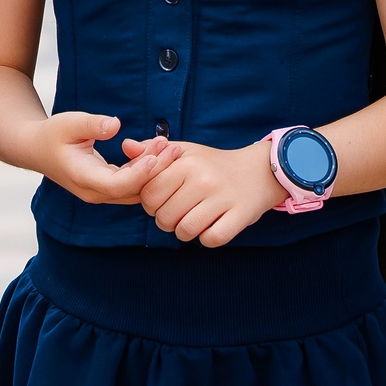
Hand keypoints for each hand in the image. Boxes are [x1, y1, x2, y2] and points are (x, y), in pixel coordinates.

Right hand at [34, 110, 161, 204]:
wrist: (37, 149)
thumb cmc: (52, 134)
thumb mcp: (69, 123)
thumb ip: (92, 125)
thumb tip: (115, 125)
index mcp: (82, 177)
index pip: (117, 185)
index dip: (138, 174)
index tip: (155, 156)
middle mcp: (94, 192)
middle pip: (132, 190)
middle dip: (155, 170)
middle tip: (173, 147)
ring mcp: (101, 193)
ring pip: (135, 190)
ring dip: (154, 171)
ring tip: (170, 146)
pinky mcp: (108, 188)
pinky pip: (132, 185)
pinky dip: (147, 171)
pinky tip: (158, 152)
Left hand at [133, 137, 282, 244]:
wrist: (259, 170)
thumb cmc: (213, 163)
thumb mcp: (185, 151)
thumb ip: (153, 151)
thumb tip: (126, 147)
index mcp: (186, 164)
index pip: (148, 194)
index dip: (149, 203)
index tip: (162, 200)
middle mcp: (203, 180)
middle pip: (163, 216)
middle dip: (165, 220)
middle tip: (177, 213)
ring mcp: (223, 198)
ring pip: (185, 230)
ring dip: (184, 232)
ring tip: (191, 221)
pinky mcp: (240, 215)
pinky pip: (212, 239)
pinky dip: (207, 238)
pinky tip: (210, 227)